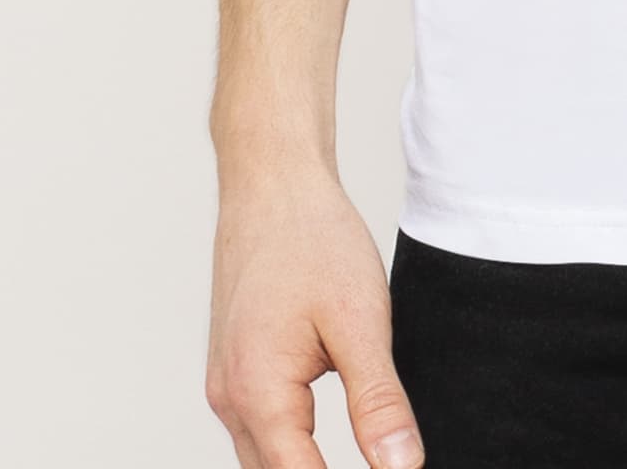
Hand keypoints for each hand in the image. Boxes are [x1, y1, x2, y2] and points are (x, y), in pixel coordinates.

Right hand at [207, 164, 423, 468]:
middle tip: (384, 462)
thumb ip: (378, 402)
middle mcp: (230, 398)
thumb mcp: (361, 321)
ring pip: (264, 457)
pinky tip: (322, 434)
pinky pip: (259, 427)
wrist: (273, 185)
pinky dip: (291, 441)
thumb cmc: (313, 240)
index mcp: (258, 393)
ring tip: (364, 454)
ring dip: (303, 465)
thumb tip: (402, 467)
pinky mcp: (232, 369)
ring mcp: (225, 384)